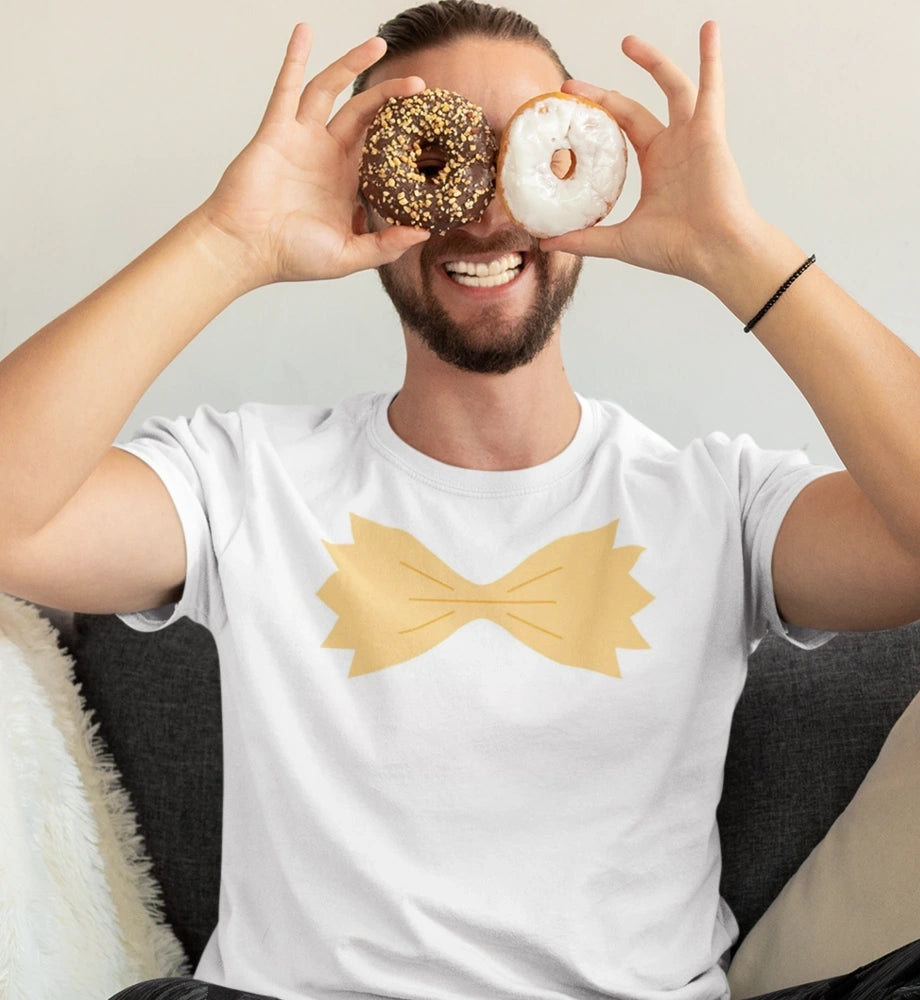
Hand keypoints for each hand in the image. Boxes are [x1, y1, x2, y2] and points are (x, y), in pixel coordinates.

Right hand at [198, 25, 429, 287]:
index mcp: (346, 183)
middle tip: (420, 85)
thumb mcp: (348, 256)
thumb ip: (384, 246)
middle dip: (391, 97)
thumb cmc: (290, 257)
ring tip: (378, 43)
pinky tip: (304, 32)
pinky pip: (287, 87)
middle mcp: (326, 156)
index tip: (431, 127)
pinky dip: (295, 58)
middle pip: (364, 114)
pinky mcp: (276, 130)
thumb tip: (423, 233)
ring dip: (352, 65)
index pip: (381, 151)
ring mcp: (301, 139)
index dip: (405, 138)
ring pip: (331, 91)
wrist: (246, 249)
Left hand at [542, 22, 763, 291]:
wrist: (714, 253)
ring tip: (627, 41)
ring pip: (672, 86)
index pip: (618, 132)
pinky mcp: (709, 132)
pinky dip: (711, 58)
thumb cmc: (677, 250)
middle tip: (572, 85)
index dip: (595, 118)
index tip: (568, 108)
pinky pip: (711, 88)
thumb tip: (546, 242)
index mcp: (655, 167)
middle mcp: (672, 148)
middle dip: (602, 95)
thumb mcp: (620, 242)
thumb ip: (585, 239)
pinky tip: (708, 30)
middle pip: (632, 108)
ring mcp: (692, 137)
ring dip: (652, 61)